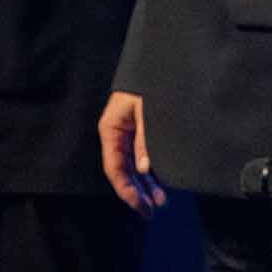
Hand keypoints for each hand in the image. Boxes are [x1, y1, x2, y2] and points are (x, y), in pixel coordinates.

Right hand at [98, 91, 164, 217]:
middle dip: (137, 191)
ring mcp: (129, 132)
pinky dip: (151, 170)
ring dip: (146, 184)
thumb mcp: (146, 111)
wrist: (160, 59)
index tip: (140, 206)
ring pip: (134, 165)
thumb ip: (144, 140)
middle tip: (151, 211)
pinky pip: (142, 156)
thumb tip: (144, 170)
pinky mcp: (141, 130)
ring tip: (160, 201)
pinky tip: (159, 184)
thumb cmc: (149, 82)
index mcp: (111, 128)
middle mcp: (117, 133)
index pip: (114, 168)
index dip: (126, 190)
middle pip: (124, 170)